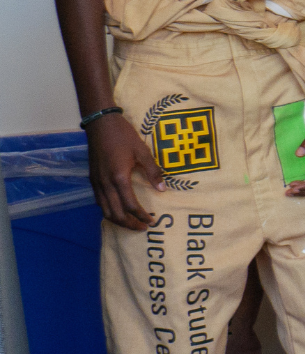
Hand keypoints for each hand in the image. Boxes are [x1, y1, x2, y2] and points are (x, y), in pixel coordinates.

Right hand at [87, 113, 161, 230]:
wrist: (100, 124)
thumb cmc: (123, 136)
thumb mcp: (142, 151)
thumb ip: (153, 171)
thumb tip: (163, 190)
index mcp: (118, 178)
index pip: (130, 205)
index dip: (141, 216)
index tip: (152, 222)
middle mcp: (105, 184)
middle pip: (115, 213)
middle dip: (129, 223)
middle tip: (142, 228)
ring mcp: (96, 183)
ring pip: (104, 210)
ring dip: (118, 220)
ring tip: (131, 223)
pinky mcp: (92, 179)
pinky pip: (99, 201)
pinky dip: (108, 210)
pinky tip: (117, 210)